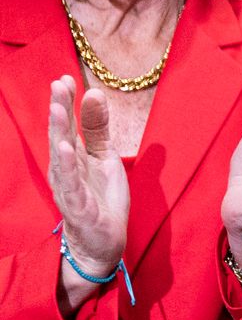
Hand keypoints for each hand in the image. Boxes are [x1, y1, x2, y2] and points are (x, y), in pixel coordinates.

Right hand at [47, 76, 129, 308]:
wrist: (101, 242)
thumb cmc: (100, 199)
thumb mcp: (104, 157)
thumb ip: (99, 128)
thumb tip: (94, 94)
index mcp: (74, 157)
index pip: (68, 124)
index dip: (67, 102)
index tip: (66, 77)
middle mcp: (66, 170)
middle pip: (60, 135)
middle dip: (59, 110)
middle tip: (58, 84)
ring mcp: (69, 188)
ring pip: (60, 157)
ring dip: (58, 132)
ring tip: (58, 108)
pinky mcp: (77, 207)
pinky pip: (70, 184)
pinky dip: (67, 167)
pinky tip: (66, 149)